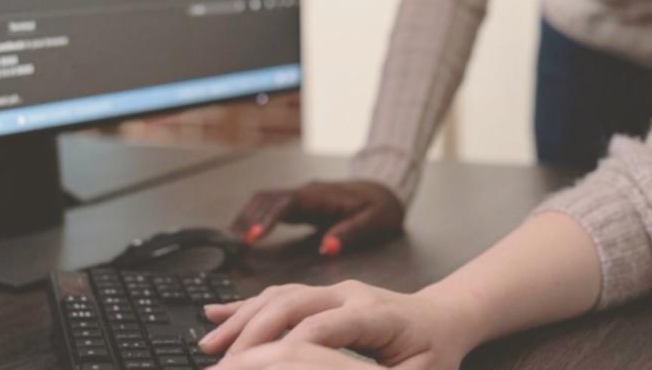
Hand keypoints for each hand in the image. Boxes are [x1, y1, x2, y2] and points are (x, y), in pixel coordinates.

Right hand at [200, 280, 470, 369]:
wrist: (444, 317)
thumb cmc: (434, 352)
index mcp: (376, 315)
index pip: (323, 327)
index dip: (288, 347)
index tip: (254, 368)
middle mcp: (351, 294)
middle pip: (292, 305)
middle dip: (251, 334)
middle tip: (219, 364)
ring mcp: (335, 290)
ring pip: (280, 297)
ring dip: (242, 320)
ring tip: (208, 345)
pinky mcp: (323, 294)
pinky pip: (280, 295)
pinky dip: (247, 306)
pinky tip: (216, 315)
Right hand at [230, 180, 404, 254]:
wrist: (386, 189)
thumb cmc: (382, 207)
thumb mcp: (375, 221)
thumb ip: (351, 232)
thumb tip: (327, 247)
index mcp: (323, 196)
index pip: (287, 203)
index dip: (268, 218)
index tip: (253, 237)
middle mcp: (308, 192)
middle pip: (269, 198)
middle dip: (249, 219)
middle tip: (234, 245)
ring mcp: (302, 196)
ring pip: (266, 200)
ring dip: (248, 217)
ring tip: (234, 242)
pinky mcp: (300, 203)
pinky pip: (272, 206)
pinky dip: (256, 217)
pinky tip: (247, 234)